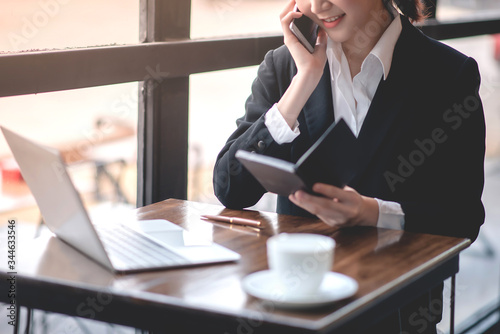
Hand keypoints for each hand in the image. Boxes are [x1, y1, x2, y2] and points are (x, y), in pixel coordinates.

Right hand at [276, 0, 327, 128]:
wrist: (312, 71)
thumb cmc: (316, 62)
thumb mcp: (321, 46)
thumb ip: (320, 37)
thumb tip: (322, 29)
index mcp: (297, 38)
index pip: (292, 21)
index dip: (296, 10)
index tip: (303, 4)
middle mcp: (291, 36)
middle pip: (285, 16)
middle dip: (291, 5)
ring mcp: (289, 37)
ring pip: (282, 16)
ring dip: (288, 7)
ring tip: (296, 1)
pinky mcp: (289, 38)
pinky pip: (285, 21)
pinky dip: (290, 14)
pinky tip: (299, 12)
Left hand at [289, 183, 378, 227]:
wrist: (363, 214)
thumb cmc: (352, 198)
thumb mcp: (349, 191)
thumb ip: (336, 188)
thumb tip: (315, 183)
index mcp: (352, 200)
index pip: (338, 194)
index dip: (326, 190)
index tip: (314, 185)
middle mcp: (346, 211)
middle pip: (325, 206)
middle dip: (309, 199)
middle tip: (298, 193)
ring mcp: (339, 220)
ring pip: (319, 212)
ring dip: (304, 204)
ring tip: (294, 196)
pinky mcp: (332, 224)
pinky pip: (317, 215)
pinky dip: (307, 207)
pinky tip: (299, 201)